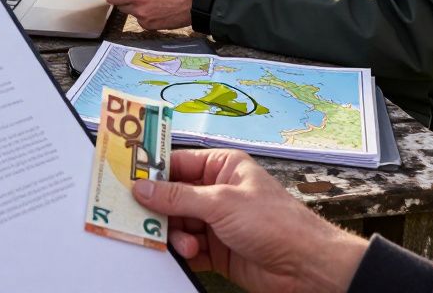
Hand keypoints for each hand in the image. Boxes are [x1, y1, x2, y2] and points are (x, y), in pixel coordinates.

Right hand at [133, 150, 367, 292]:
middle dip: (158, 209)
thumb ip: (178, 197)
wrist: (306, 267)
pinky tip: (191, 255)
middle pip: (172, 196)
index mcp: (223, 167)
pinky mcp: (216, 249)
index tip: (126, 180)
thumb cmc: (277, 223)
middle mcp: (217, 192)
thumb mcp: (222, 203)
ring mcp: (216, 221)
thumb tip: (143, 188)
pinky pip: (187, 246)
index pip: (177, 164)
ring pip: (176, 224)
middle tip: (137, 217)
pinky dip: (183, 252)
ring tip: (186, 244)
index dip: (152, 173)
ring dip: (175, 235)